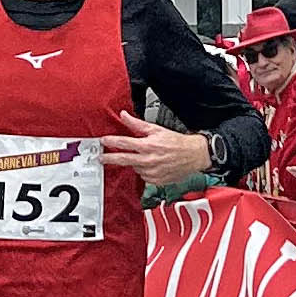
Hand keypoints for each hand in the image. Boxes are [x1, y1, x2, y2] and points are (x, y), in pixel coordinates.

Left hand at [100, 108, 214, 189]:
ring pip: (134, 168)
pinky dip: (144, 170)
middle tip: (102, 158)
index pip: (124, 143)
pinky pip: (143, 176)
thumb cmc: (177, 142)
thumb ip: (137, 124)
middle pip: (123, 160)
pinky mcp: (156, 181)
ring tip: (144, 156)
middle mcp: (148, 160)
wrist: (194, 155)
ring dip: (134, 162)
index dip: (111, 142)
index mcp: (148, 146)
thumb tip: (124, 115)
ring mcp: (152, 172)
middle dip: (110, 159)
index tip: (103, 141)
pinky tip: (151, 164)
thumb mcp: (156, 129)